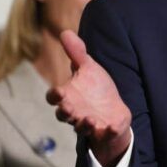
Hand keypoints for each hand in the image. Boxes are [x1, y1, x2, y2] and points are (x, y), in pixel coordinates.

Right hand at [46, 30, 131, 166]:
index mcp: (68, 96)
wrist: (113, 110)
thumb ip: (77, 53)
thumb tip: (65, 32)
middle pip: (63, 115)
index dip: (54, 96)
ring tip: (89, 118)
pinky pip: (103, 134)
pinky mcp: (103, 131)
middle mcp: (74, 112)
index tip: (58, 91)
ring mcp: (88, 123)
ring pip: (80, 127)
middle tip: (69, 108)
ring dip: (83, 124)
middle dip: (65, 112)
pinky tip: (110, 127)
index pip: (54, 98)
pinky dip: (105, 132)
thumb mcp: (89, 68)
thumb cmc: (96, 89)